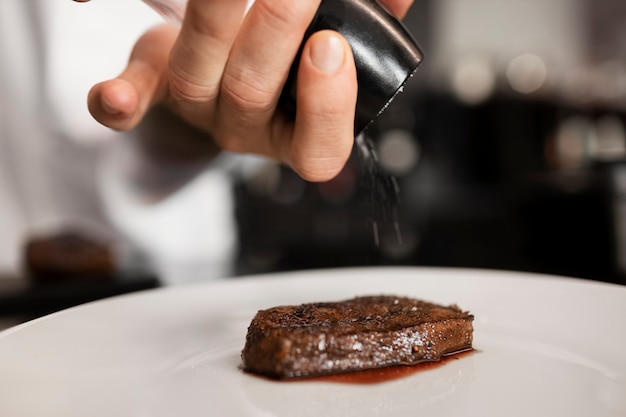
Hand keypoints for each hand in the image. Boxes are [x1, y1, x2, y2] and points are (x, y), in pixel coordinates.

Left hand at [88, 0, 413, 181]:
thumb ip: (360, 28)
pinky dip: (119, 102)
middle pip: (253, 94)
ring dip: (214, 22)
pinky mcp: (153, 92)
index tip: (332, 48)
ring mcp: (197, 113)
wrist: (223, 73)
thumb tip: (394, 0)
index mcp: (295, 136)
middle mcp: (244, 129)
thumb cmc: (283, 66)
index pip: (318, 150)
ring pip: (198, 79)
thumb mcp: (327, 56)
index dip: (326, 106)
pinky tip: (114, 98)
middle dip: (274, 34)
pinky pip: (130, 105)